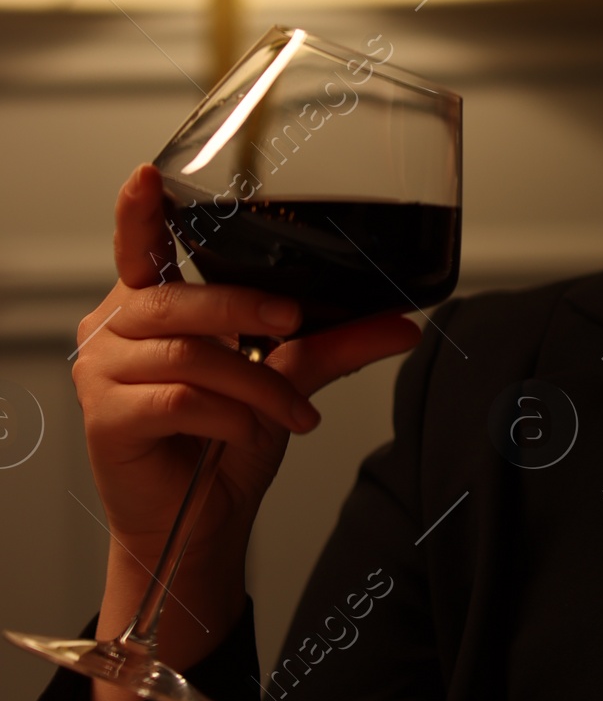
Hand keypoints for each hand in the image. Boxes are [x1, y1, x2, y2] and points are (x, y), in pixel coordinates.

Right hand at [77, 165, 422, 697]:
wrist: (202, 525)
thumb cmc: (225, 445)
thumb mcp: (287, 380)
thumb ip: (335, 344)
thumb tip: (403, 324)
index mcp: (150, 303)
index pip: (138, 244)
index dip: (139, 210)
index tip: (147, 175)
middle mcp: (114, 328)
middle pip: (182, 298)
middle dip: (246, 310)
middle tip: (292, 324)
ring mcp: (100, 372)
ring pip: (191, 354)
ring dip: (256, 384)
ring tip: (291, 412)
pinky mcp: (104, 418)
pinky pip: (178, 399)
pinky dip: (228, 415)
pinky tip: (246, 433)